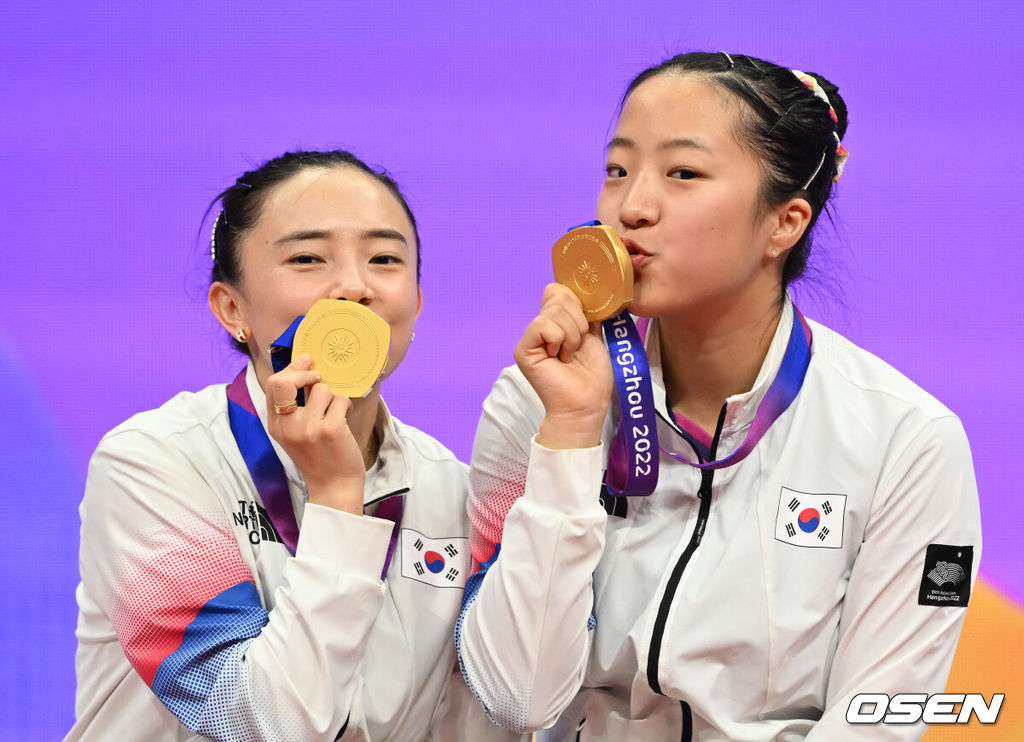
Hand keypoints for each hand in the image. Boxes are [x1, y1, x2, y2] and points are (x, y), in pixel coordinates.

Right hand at [265, 355, 364, 513]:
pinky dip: (347, 406)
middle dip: (305, 373)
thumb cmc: (319, 457)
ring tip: (336, 411)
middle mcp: (288, 426)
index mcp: (276, 425)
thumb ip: (294, 408)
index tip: (307, 362)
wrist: (334, 486)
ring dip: (333, 397)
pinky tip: (345, 419)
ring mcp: (308, 428)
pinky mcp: (330, 429)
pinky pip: (340, 400)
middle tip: (319, 377)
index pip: (273, 385)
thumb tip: (304, 368)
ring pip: (321, 389)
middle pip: (285, 381)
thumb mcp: (295, 434)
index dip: (291, 369)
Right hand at [514, 283, 612, 448]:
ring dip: (571, 334)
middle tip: (578, 346)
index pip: (559, 291)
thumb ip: (586, 313)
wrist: (587, 404)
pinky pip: (543, 326)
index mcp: (555, 323)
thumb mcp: (594, 335)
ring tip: (569, 355)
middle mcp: (540, 328)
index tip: (586, 326)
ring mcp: (530, 339)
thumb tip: (583, 291)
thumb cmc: (592, 376)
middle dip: (578, 321)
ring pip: (553, 311)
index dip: (577, 303)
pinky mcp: (524, 350)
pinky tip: (559, 358)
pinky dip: (559, 339)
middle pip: (558, 296)